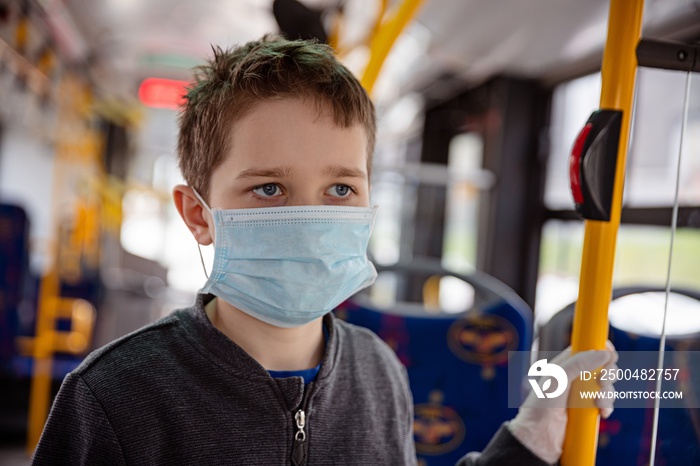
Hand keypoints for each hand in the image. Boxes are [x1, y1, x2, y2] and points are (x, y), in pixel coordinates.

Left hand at [508, 342, 617, 463]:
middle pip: (603, 366)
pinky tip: (601, 413)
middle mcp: (576, 376)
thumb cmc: (541, 404)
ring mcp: (583, 393)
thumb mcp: (557, 377)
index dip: (602, 349)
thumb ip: (579, 363)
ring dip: (607, 393)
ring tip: (598, 403)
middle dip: (608, 373)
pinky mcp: (588, 410)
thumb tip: (605, 353)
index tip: (610, 354)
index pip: (588, 349)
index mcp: (566, 363)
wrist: (539, 435)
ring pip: (607, 386)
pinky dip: (607, 406)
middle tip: (601, 382)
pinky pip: (606, 404)